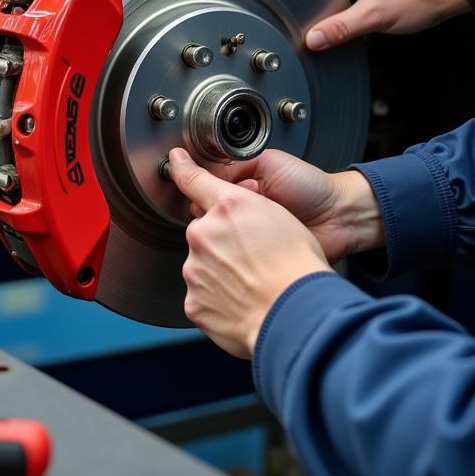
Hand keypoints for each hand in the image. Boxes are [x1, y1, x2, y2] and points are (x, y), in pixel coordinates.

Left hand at [169, 147, 331, 358]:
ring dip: (220, 273)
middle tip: (252, 258)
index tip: (176, 162)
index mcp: (229, 207)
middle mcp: (205, 233)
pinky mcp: (193, 301)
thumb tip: (230, 209)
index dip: (183, 168)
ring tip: (253, 282)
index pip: (195, 180)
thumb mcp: (280, 216)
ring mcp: (195, 269)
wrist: (298, 313)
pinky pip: (203, 297)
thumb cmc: (298, 266)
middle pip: (203, 233)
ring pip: (202, 266)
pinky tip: (243, 301)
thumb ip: (245, 207)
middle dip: (221, 242)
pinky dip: (219, 301)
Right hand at [205, 149, 384, 262]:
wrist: (339, 217)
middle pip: (208, 212)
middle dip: (213, 209)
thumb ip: (235, 163)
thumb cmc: (311, 187)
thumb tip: (203, 168)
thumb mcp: (269, 162)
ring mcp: (248, 235)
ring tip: (245, 220)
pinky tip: (248, 239)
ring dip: (226, 227)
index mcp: (242, 186)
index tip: (195, 186)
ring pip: (219, 233)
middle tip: (229, 204)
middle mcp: (242, 212)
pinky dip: (237, 246)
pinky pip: (236, 253)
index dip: (201, 188)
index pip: (207, 187)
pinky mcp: (257, 255)